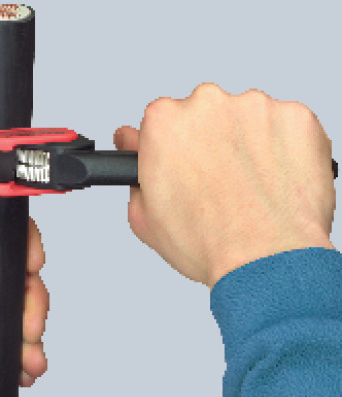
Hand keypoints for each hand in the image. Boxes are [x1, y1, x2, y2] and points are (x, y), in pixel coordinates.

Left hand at [0, 145, 48, 396]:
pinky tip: (20, 349)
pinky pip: (6, 307)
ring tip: (26, 345)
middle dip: (28, 287)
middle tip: (28, 314)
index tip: (29, 260)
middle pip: (8, 251)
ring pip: (13, 283)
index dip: (15, 231)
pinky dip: (20, 330)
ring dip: (29, 316)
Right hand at [114, 83, 336, 288]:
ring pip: (244, 120)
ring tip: (246, 188)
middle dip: (206, 143)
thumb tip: (136, 161)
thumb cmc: (207, 243)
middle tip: (214, 183)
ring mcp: (255, 107)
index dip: (167, 145)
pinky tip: (272, 181)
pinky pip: (283, 128)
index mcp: (165, 123)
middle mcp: (207, 104)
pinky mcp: (295, 118)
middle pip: (202, 115)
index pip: (159, 120)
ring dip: (243, 145)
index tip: (177, 158)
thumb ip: (135, 178)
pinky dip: (279, 149)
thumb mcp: (144, 219)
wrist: (265, 259)